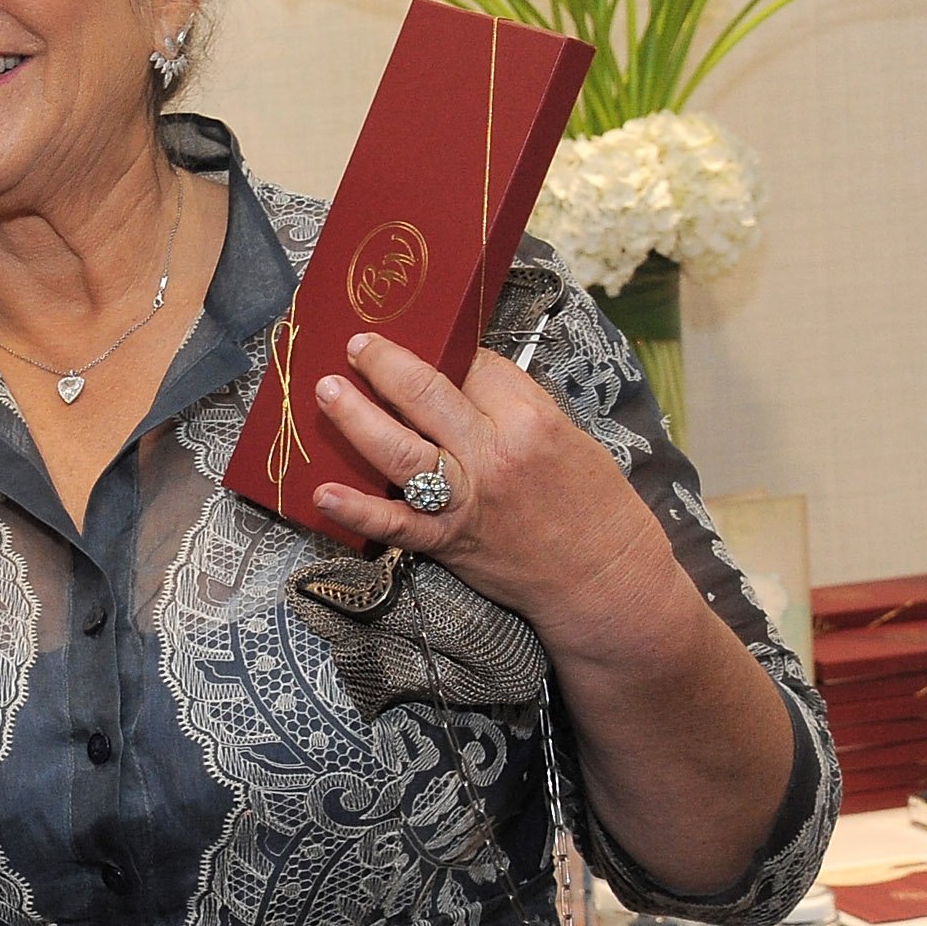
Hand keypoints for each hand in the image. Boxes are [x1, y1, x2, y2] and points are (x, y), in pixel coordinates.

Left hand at [311, 331, 675, 639]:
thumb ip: (515, 408)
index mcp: (531, 420)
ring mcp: (466, 498)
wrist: (604, 580)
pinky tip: (322, 493)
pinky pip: (394, 524)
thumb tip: (463, 378)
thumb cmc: (592, 507)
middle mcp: (493, 454)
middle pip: (426, 394)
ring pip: (399, 448)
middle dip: (384, 363)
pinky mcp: (448, 540)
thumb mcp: (568, 438)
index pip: (473, 366)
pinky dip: (356, 509)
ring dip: (356, 417)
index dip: (447, 351)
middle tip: (356, 346)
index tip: (427, 345)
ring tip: (327, 390)